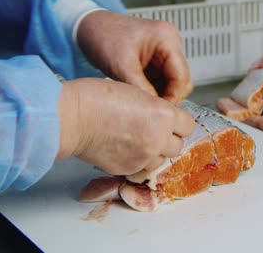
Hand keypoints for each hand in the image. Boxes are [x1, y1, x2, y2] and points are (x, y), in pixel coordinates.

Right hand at [57, 78, 195, 174]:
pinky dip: (139, 160)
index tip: (172, 122)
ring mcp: (144, 156)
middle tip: (155, 131)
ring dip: (155, 152)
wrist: (73, 117)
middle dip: (169, 139)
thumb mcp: (138, 93)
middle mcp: (158, 138)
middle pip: (178, 145)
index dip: (179, 123)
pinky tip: (126, 148)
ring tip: (138, 140)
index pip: (188, 126)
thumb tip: (166, 120)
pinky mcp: (129, 168)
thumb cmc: (98, 98)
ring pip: (162, 159)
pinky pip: (143, 168)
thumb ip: (157, 109)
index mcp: (164, 115)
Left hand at [77, 10, 192, 104]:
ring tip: (144, 105)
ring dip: (160, 95)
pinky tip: (141, 97)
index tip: (160, 113)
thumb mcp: (121, 66)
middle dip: (168, 97)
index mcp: (167, 39)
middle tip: (152, 112)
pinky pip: (162, 81)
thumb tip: (155, 111)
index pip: (181, 76)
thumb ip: (141, 90)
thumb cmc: (102, 35)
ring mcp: (164, 52)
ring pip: (172, 83)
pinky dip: (154, 91)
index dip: (173, 97)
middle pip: (181, 81)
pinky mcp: (157, 60)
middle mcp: (170, 44)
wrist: (87, 27)